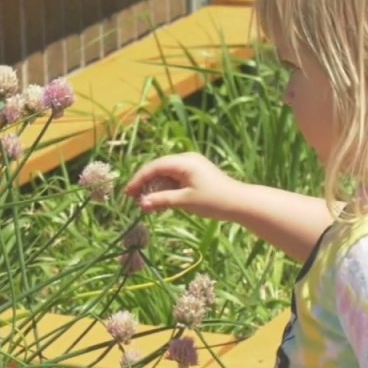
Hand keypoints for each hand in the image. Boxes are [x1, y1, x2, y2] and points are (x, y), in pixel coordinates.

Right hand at [124, 152, 245, 219]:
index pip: (154, 167)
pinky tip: (160, 205)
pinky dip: (166, 191)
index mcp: (184, 162)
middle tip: (134, 201)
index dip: (139, 180)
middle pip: (158, 169)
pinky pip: (175, 180)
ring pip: (166, 176)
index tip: (128, 193)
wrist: (240, 203)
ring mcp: (191, 167)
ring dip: (156, 190)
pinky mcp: (195, 175)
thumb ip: (162, 200)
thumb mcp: (186, 201)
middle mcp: (186, 160)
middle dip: (146, 185)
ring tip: (147, 207)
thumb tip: (142, 204)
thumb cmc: (214, 201)